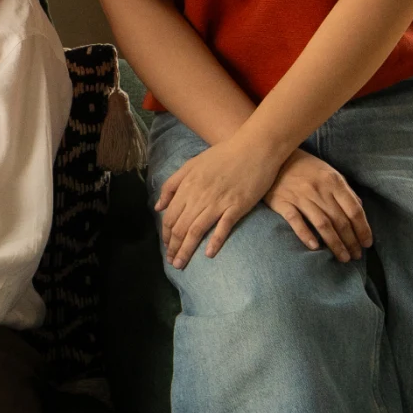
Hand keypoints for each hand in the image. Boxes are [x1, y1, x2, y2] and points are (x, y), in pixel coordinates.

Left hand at [156, 134, 297, 265]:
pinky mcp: (237, 205)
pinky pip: (223, 227)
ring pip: (196, 230)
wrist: (254, 147)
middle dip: (173, 247)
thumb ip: (172, 185)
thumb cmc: (223, 155)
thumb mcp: (191, 164)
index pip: (170, 217)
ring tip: (181, 264)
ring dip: (186, 250)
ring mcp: (218, 201)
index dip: (166, 234)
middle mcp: (199, 196)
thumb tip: (158, 207)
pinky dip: (214, 241)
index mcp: (187, 186)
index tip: (166, 247)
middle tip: (172, 263)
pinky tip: (208, 254)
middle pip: (180, 227)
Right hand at [265, 148, 372, 262]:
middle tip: (356, 256)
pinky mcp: (282, 202)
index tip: (367, 244)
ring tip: (343, 257)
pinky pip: (296, 221)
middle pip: (340, 220)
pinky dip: (306, 235)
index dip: (363, 229)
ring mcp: (300, 197)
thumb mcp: (329, 172)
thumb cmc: (305, 167)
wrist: (274, 157)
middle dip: (351, 241)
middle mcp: (319, 190)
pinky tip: (315, 247)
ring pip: (322, 224)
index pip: (354, 210)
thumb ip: (344, 190)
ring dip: (335, 244)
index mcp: (333, 181)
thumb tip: (359, 208)